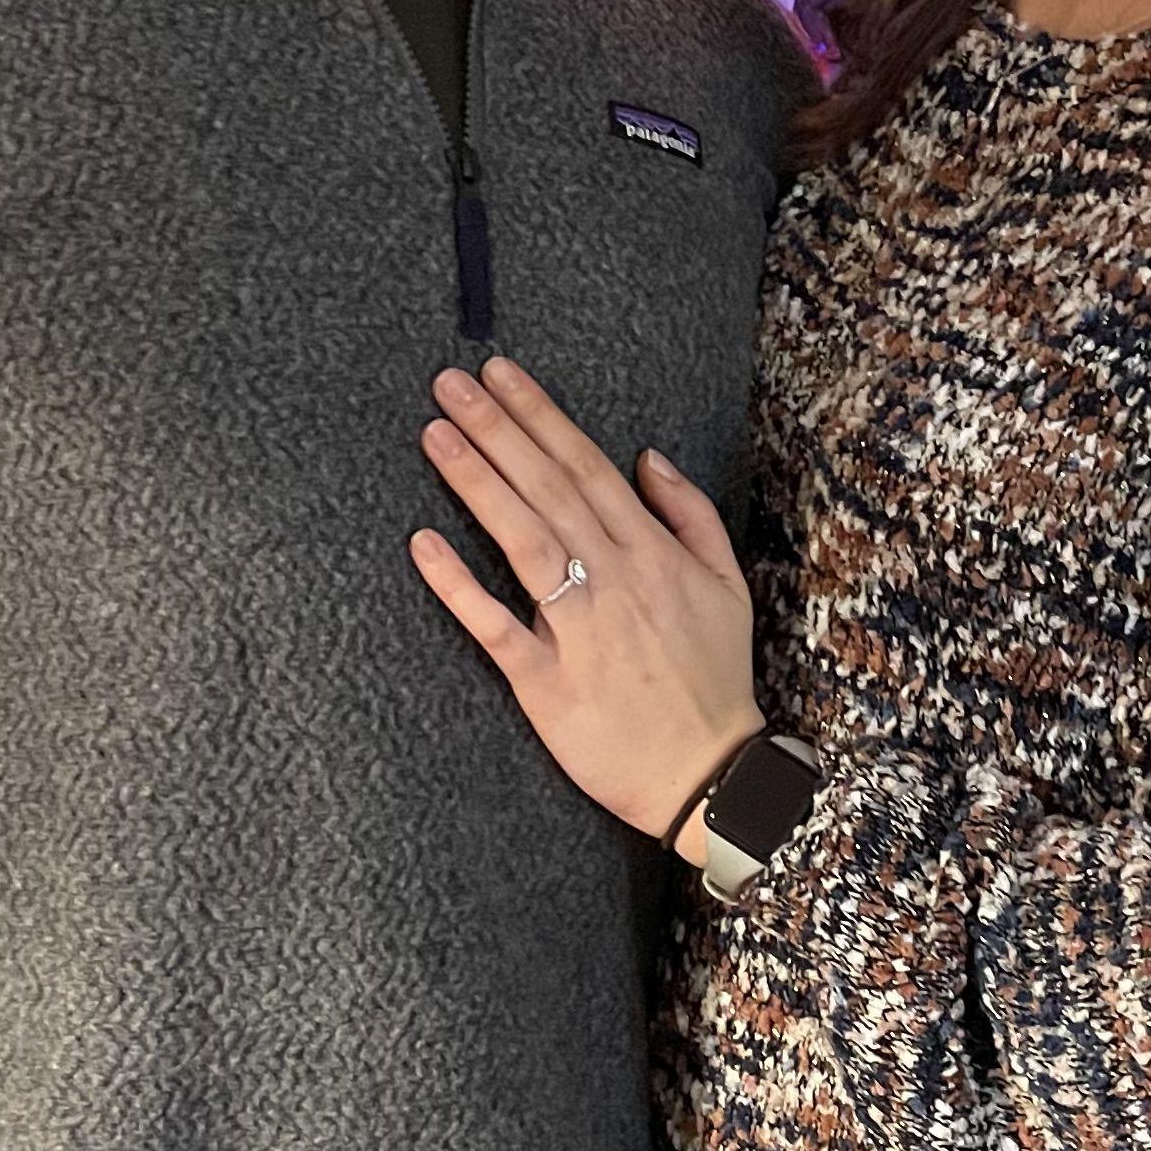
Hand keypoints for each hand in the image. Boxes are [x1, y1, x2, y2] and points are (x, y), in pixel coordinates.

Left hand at [409, 355, 762, 845]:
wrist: (708, 775)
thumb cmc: (714, 678)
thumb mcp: (727, 585)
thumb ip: (690, 515)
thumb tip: (647, 457)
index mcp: (652, 553)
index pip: (586, 467)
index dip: (540, 416)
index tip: (500, 375)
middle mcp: (614, 580)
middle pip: (546, 489)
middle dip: (496, 429)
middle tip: (448, 383)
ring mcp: (578, 629)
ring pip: (521, 539)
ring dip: (476, 482)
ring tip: (434, 435)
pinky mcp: (544, 682)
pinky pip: (495, 625)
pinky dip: (458, 585)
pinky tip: (422, 544)